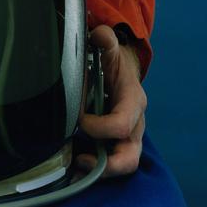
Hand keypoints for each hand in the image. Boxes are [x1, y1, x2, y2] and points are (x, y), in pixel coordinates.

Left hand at [77, 24, 146, 176]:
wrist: (119, 70)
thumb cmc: (113, 60)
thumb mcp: (110, 48)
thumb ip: (105, 40)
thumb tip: (98, 36)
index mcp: (134, 101)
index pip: (122, 123)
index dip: (101, 126)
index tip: (80, 119)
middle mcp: (135, 125)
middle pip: (130, 156)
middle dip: (108, 165)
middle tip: (80, 160)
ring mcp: (127, 138)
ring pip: (121, 165)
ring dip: (99, 171)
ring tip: (74, 167)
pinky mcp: (115, 144)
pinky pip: (110, 162)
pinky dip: (93, 168)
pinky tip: (72, 166)